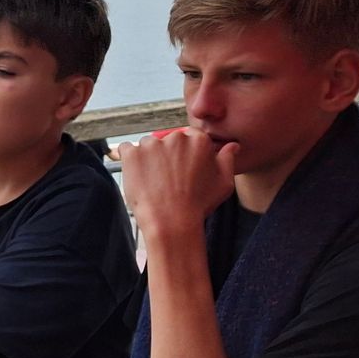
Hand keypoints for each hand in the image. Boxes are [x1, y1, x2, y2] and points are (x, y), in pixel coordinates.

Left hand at [118, 128, 237, 241]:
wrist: (171, 221)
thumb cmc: (199, 204)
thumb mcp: (223, 183)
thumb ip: (227, 159)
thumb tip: (232, 146)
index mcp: (199, 140)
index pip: (189, 136)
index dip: (185, 153)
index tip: (181, 169)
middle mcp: (175, 137)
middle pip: (168, 140)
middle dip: (167, 155)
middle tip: (168, 179)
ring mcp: (152, 144)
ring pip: (147, 145)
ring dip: (148, 157)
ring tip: (153, 181)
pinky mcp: (132, 153)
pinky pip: (126, 149)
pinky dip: (128, 159)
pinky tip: (137, 175)